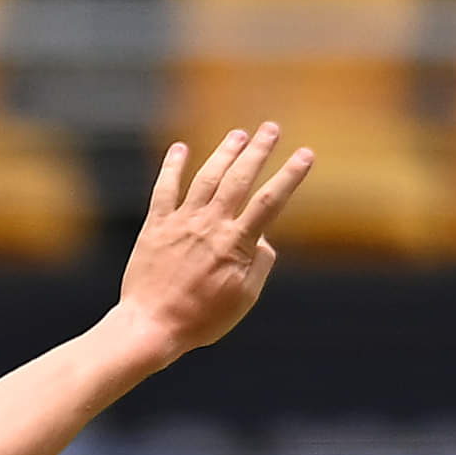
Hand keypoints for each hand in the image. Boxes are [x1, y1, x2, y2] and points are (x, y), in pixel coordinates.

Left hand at [117, 123, 312, 358]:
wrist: (150, 326)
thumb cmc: (200, 319)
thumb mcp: (243, 298)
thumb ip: (259, 263)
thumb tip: (264, 238)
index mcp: (236, 243)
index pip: (270, 200)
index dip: (290, 175)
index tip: (306, 153)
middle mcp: (209, 225)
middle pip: (239, 178)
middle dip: (258, 150)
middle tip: (271, 128)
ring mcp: (181, 223)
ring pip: (206, 177)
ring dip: (224, 152)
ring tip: (238, 134)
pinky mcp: (155, 227)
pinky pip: (163, 190)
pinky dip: (172, 167)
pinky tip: (179, 148)